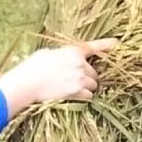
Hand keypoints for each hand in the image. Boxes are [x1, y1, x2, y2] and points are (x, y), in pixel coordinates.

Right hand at [0, 39, 116, 111]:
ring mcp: (80, 78)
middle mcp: (80, 64)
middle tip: (72, 81)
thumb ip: (60, 55)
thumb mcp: (46, 54)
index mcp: (72, 51)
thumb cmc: (31, 68)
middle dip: (87, 77)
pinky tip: (72, 97)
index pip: (93, 47)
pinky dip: (83, 97)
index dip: (106, 45)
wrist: (25, 84)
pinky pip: (88, 96)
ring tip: (70, 89)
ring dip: (86, 88)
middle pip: (94, 72)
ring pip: (93, 85)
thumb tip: (62, 58)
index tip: (117, 43)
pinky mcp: (77, 91)